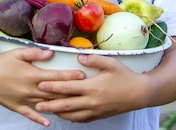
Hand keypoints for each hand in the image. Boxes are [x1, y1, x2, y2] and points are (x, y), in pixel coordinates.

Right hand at [0, 47, 84, 126]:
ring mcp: (24, 99)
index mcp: (31, 74)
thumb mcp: (17, 53)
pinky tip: (48, 122)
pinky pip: (30, 115)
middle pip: (54, 91)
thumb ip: (34, 53)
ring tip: (72, 106)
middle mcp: (30, 89)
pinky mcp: (16, 106)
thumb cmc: (0, 62)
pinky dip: (40, 119)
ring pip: (45, 104)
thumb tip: (51, 53)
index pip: (55, 76)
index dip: (70, 76)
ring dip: (58, 105)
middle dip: (70, 91)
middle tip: (83, 91)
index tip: (82, 75)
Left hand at [34, 36, 175, 122]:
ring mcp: (95, 110)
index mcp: (92, 87)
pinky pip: (82, 119)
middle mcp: (92, 101)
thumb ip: (94, 59)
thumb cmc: (125, 76)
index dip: (52, 87)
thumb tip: (78, 56)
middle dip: (49, 105)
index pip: (67, 88)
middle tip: (35, 104)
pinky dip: (71, 118)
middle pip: (66, 105)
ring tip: (46, 110)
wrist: (140, 94)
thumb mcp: (111, 63)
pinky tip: (64, 115)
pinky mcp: (99, 116)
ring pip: (72, 115)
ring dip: (58, 113)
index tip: (40, 85)